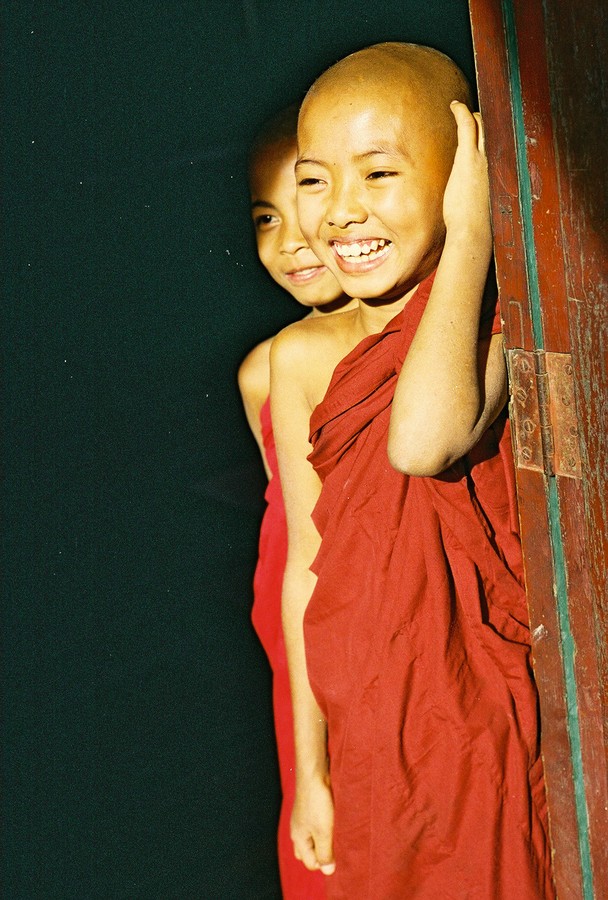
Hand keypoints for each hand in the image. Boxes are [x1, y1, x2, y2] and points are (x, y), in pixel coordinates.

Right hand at [291, 774, 335, 874]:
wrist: (313, 773)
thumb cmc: (317, 802)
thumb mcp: (323, 831)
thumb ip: (325, 852)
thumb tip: (328, 872)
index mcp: (298, 839)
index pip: (310, 863)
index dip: (325, 862)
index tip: (338, 854)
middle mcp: (297, 830)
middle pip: (309, 852)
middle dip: (323, 853)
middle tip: (336, 844)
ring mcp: (303, 819)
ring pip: (313, 838)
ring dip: (325, 839)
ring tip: (337, 832)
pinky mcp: (309, 808)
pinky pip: (316, 825)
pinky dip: (324, 827)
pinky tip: (334, 820)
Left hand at [443, 101, 491, 251]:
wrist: (473, 231)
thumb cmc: (477, 225)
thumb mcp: (485, 206)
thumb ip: (484, 195)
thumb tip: (477, 199)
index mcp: (501, 172)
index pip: (501, 143)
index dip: (493, 134)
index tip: (485, 129)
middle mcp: (497, 162)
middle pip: (495, 130)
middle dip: (485, 120)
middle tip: (472, 115)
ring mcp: (484, 158)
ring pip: (482, 125)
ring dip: (472, 116)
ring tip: (461, 109)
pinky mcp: (469, 158)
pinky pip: (467, 126)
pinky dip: (461, 112)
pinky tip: (455, 105)